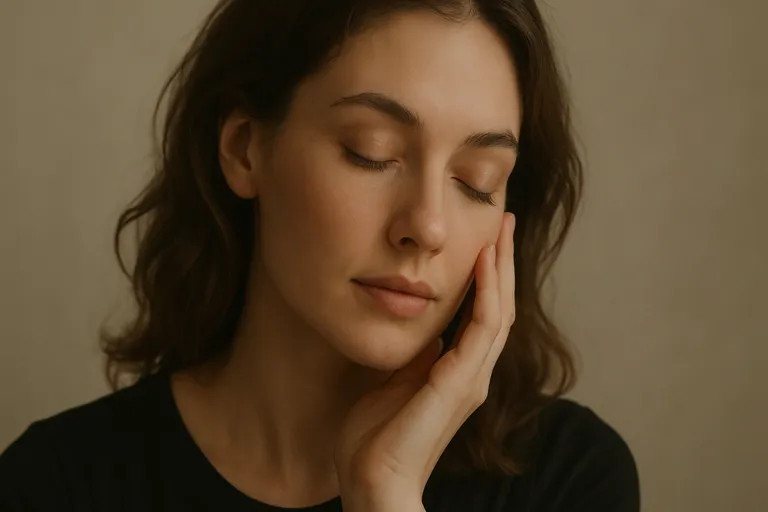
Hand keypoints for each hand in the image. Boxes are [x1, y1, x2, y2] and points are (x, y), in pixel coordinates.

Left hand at [334, 213, 516, 511]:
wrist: (372, 480)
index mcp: (457, 372)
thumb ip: (415, 356)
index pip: (482, 314)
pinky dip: (487, 293)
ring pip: (498, 312)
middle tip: (503, 221)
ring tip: (501, 231)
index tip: (485, 240)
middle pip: (498, 307)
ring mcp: (471, 379)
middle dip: (502, 263)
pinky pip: (481, 329)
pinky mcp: (460, 383)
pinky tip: (485, 263)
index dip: (487, 277)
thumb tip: (426, 329)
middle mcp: (473, 373)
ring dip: (501, 269)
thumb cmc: (375, 436)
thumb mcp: (394, 380)